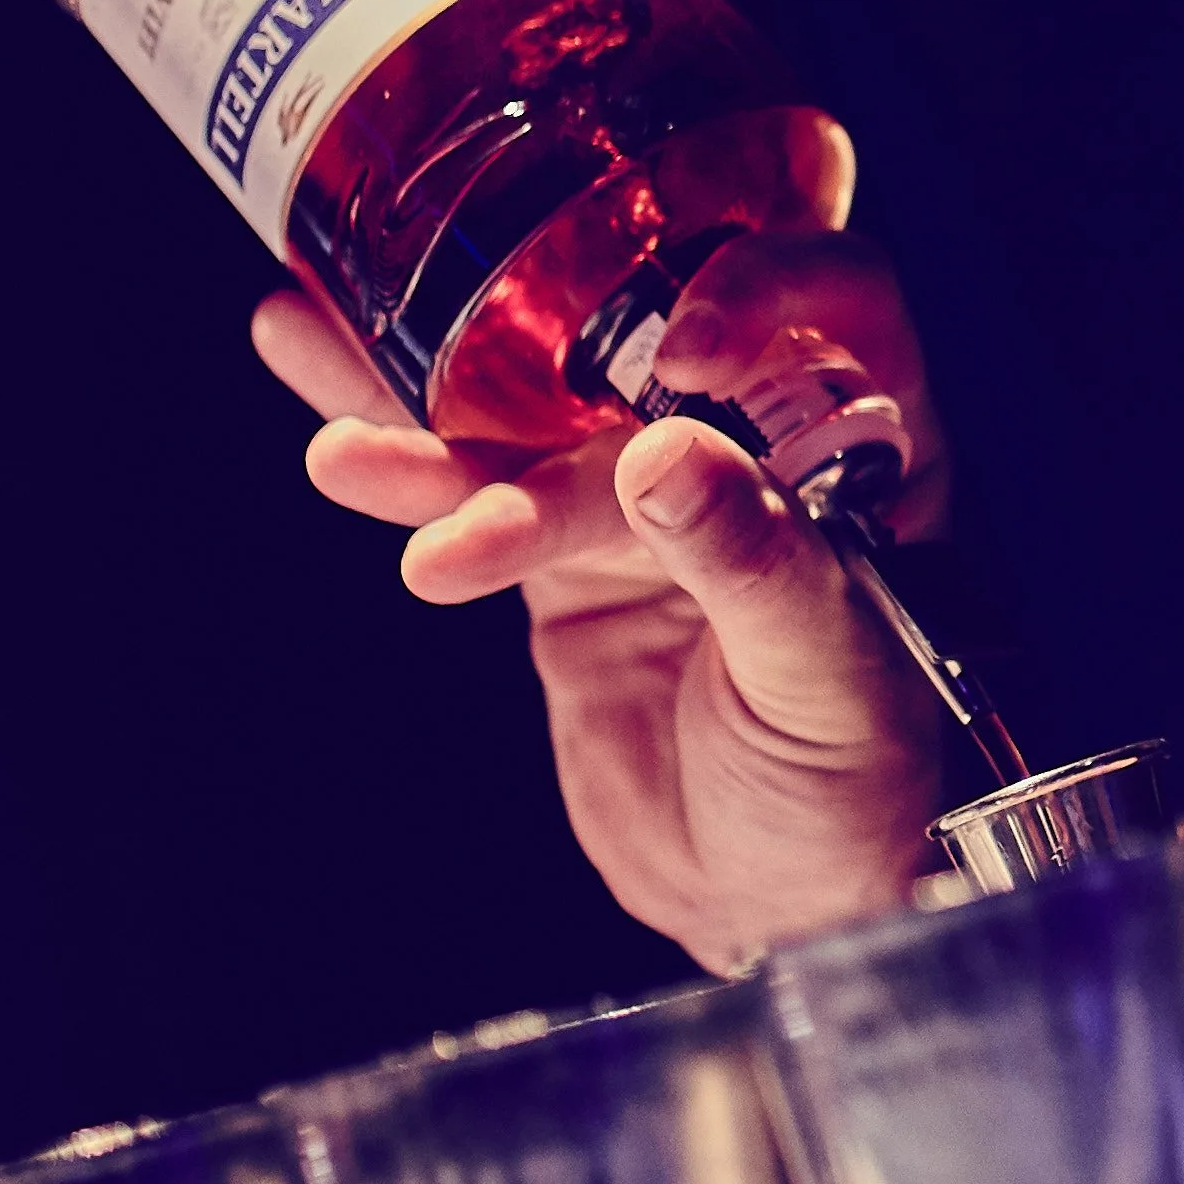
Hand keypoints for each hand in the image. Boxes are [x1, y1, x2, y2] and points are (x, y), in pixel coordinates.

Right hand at [253, 231, 946, 966]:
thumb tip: (667, 456)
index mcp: (868, 433)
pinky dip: (398, 454)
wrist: (784, 895)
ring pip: (530, 408)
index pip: (832, 299)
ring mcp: (650, 488)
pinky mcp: (568, 550)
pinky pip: (474, 485)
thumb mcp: (834, 679)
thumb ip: (760, 565)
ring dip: (419, 392)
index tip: (682, 343)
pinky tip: (327, 418)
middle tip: (434, 320)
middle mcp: (758, 433)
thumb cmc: (867, 784)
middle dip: (532, 320)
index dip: (758, 288)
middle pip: (640, 330)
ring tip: (314, 359)